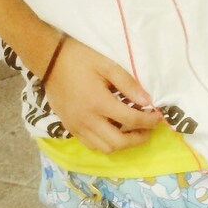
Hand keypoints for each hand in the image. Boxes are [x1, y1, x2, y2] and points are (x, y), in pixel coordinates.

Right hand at [43, 36, 160, 153]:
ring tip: (132, 133)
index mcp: (99, 103)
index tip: (158, 117)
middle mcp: (88, 120)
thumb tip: (147, 102)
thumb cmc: (80, 59)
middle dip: (138, 139)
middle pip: (118, 143)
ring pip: (104, 148)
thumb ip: (128, 84)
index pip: (131, 120)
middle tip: (148, 130)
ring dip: (122, 144)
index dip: (149, 121)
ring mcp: (77, 126)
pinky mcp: (69, 127)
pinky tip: (112, 132)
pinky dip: (105, 143)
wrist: (49, 60)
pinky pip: (90, 144)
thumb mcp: (107, 65)